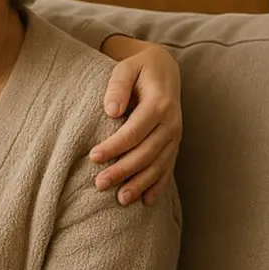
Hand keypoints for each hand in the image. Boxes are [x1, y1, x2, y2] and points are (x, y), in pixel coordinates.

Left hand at [92, 38, 181, 206]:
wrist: (165, 68)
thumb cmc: (139, 68)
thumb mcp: (126, 68)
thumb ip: (117, 86)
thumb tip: (111, 111)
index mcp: (160, 104)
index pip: (134, 131)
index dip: (114, 146)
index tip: (93, 157)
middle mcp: (171, 123)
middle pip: (146, 153)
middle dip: (123, 170)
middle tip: (99, 184)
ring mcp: (175, 136)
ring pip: (158, 165)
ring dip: (140, 184)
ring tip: (121, 199)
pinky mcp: (174, 143)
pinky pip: (168, 167)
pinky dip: (158, 185)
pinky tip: (146, 201)